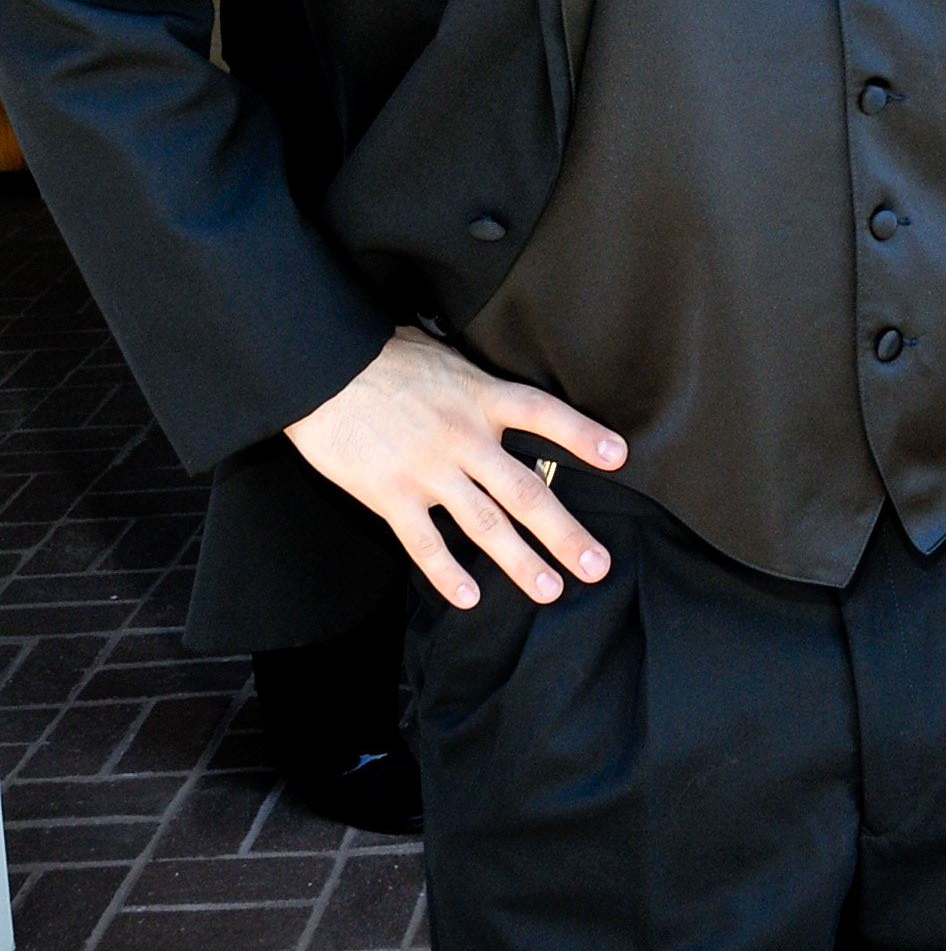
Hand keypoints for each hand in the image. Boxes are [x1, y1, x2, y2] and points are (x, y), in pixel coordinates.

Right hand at [286, 325, 627, 607]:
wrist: (321, 367)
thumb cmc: (378, 353)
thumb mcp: (441, 353)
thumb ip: (473, 381)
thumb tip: (494, 392)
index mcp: (480, 395)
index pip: (544, 414)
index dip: (583, 435)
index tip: (619, 457)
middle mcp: (464, 436)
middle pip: (526, 490)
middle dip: (565, 533)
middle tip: (597, 566)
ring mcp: (428, 469)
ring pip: (485, 525)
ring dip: (520, 562)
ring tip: (549, 590)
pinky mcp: (390, 495)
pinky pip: (425, 543)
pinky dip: (447, 573)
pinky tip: (469, 597)